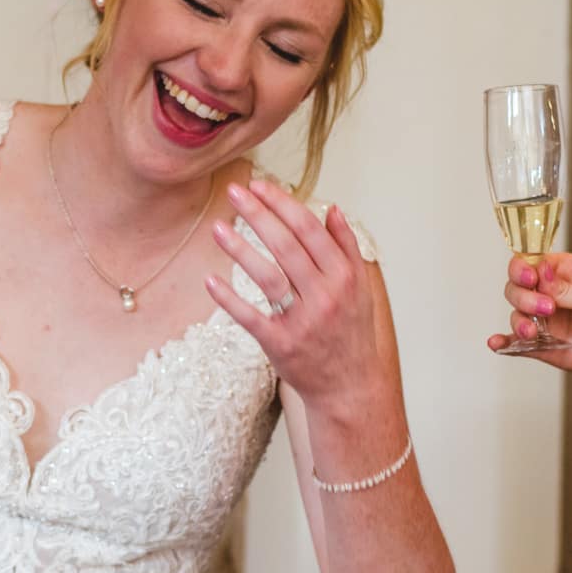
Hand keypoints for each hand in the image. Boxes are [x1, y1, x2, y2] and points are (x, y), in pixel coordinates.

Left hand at [206, 180, 398, 411]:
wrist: (351, 387)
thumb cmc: (352, 333)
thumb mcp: (361, 288)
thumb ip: (347, 247)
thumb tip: (332, 209)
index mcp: (345, 277)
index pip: (310, 230)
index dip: (283, 204)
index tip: (261, 186)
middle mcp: (325, 296)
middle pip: (287, 246)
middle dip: (258, 214)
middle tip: (235, 191)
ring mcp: (302, 321)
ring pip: (267, 276)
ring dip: (240, 249)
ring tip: (217, 227)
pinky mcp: (280, 345)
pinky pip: (250, 317)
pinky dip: (228, 298)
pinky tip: (210, 280)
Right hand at [488, 252, 571, 382]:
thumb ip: (567, 291)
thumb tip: (540, 277)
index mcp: (566, 271)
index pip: (531, 262)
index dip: (523, 268)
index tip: (531, 279)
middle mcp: (553, 293)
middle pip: (517, 287)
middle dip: (523, 296)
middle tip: (545, 309)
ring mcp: (548, 320)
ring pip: (516, 314)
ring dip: (517, 320)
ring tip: (531, 330)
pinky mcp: (547, 346)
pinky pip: (518, 344)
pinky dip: (505, 343)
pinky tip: (496, 343)